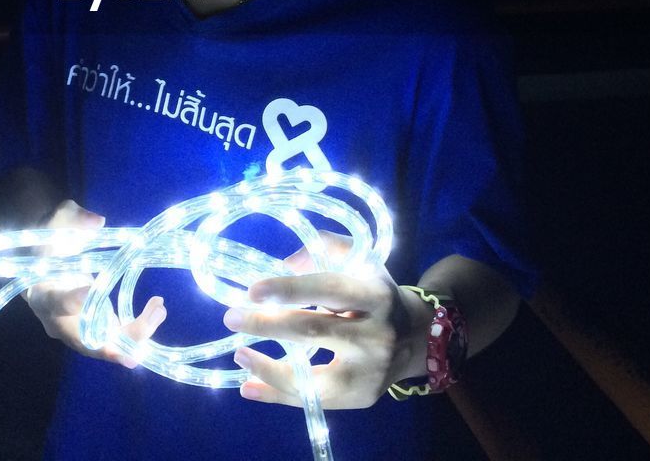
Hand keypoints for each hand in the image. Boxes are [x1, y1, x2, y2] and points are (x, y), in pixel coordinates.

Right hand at [23, 199, 166, 367]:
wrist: (46, 264)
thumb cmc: (52, 242)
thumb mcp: (58, 222)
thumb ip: (73, 219)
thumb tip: (96, 222)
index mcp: (42, 295)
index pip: (56, 302)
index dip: (72, 301)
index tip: (90, 293)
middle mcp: (59, 321)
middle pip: (84, 340)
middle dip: (112, 345)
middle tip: (138, 345)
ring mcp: (79, 330)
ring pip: (106, 345)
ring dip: (135, 335)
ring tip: (159, 309)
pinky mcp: (96, 330)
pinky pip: (118, 339)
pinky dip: (140, 328)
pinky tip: (158, 309)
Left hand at [222, 231, 430, 408]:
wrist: (418, 337)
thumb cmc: (375, 292)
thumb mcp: (361, 259)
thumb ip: (326, 248)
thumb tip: (286, 263)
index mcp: (375, 295)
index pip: (328, 289)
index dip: (290, 289)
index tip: (252, 290)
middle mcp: (376, 335)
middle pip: (314, 330)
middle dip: (268, 325)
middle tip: (231, 317)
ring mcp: (369, 372)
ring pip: (312, 377)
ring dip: (268, 368)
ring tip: (239, 354)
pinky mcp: (361, 398)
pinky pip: (313, 400)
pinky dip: (278, 395)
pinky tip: (249, 386)